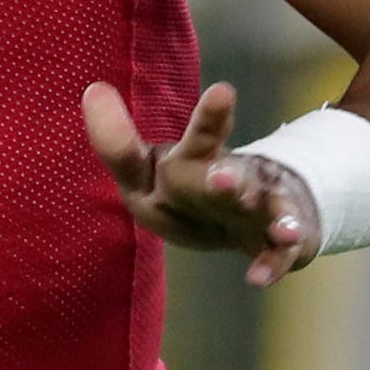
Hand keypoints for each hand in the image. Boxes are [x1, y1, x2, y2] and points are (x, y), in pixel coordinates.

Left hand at [83, 81, 318, 288]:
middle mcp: (227, 178)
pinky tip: (258, 278)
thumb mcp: (145, 175)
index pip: (201, 137)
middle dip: (227, 179)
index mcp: (194, 161)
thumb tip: (92, 90)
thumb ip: (117, 146)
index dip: (213, 118)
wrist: (260, 216)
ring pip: (257, 209)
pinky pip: (276, 252)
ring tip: (271, 226)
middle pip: (226, 177)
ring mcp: (255, 208)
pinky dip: (271, 262)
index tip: (225, 92)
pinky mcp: (274, 238)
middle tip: (225, 176)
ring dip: (261, 216)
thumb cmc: (187, 191)